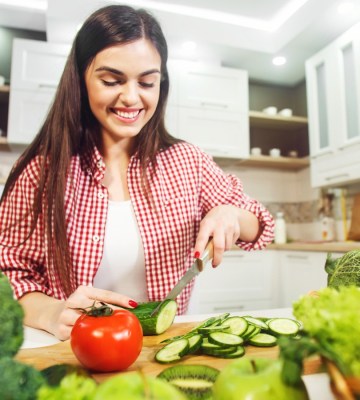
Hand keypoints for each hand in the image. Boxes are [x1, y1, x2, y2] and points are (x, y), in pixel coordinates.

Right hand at [20, 286, 137, 340]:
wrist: (50, 314)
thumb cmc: (76, 308)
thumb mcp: (87, 299)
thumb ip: (103, 302)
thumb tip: (129, 309)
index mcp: (84, 290)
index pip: (105, 294)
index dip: (120, 299)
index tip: (133, 304)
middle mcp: (74, 300)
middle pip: (96, 307)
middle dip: (112, 314)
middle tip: (125, 319)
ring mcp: (66, 315)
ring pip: (87, 322)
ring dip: (100, 327)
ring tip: (112, 331)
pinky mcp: (61, 330)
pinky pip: (78, 335)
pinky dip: (89, 338)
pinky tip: (97, 341)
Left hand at [194, 205, 259, 266]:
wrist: (227, 210)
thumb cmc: (213, 220)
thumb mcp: (205, 225)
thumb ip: (203, 238)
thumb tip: (201, 255)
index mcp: (208, 224)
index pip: (202, 238)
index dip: (199, 248)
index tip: (197, 257)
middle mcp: (219, 225)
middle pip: (219, 246)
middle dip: (217, 258)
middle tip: (214, 264)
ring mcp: (229, 228)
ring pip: (226, 247)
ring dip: (222, 251)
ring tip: (218, 245)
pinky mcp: (237, 231)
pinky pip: (232, 244)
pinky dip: (227, 246)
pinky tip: (225, 239)